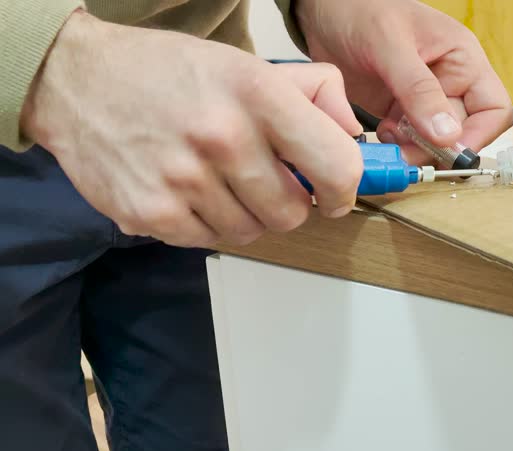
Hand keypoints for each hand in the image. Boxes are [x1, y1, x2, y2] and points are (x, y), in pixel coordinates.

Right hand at [21, 10, 362, 247]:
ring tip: (220, 181)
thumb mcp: (247, 64)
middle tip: (266, 182)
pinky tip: (190, 192)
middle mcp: (222, 137)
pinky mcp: (150, 212)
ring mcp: (183, 179)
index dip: (344, 189)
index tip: (335, 193)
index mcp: (257, 93)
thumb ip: (313, 92)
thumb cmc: (169, 72)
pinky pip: (207, 241)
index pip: (336, 166)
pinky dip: (207, 224)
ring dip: (246, 215)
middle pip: (292, 213)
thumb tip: (353, 133)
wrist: (77, 79)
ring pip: (251, 233)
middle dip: (288, 203)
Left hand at [295, 0, 512, 164]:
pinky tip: (380, 134)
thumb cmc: (359, 9)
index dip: (478, 136)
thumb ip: (419, 90)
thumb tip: (447, 135)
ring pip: (435, 141)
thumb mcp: (390, 46)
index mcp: (462, 59)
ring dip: (415, 149)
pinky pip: (409, 139)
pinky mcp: (399, 110)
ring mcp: (423, 98)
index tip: (449, 151)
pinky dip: (397, 145)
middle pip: (462, 132)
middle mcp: (449, 81)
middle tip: (409, 152)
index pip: (494, 109)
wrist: (321, 11)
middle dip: (437, 148)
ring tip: (389, 139)